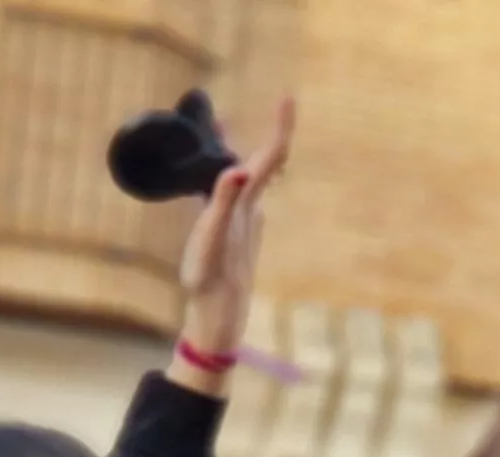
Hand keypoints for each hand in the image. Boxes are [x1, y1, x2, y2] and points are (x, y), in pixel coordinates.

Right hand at [174, 97, 294, 377]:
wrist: (218, 318)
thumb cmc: (211, 280)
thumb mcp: (211, 240)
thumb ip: (222, 203)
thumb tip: (238, 169)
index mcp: (247, 204)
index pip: (271, 157)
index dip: (281, 126)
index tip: (288, 96)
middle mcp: (251, 209)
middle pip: (262, 162)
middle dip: (261, 130)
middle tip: (251, 106)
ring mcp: (245, 221)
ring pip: (248, 177)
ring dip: (238, 151)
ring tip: (219, 129)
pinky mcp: (235, 234)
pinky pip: (234, 194)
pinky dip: (226, 175)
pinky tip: (218, 177)